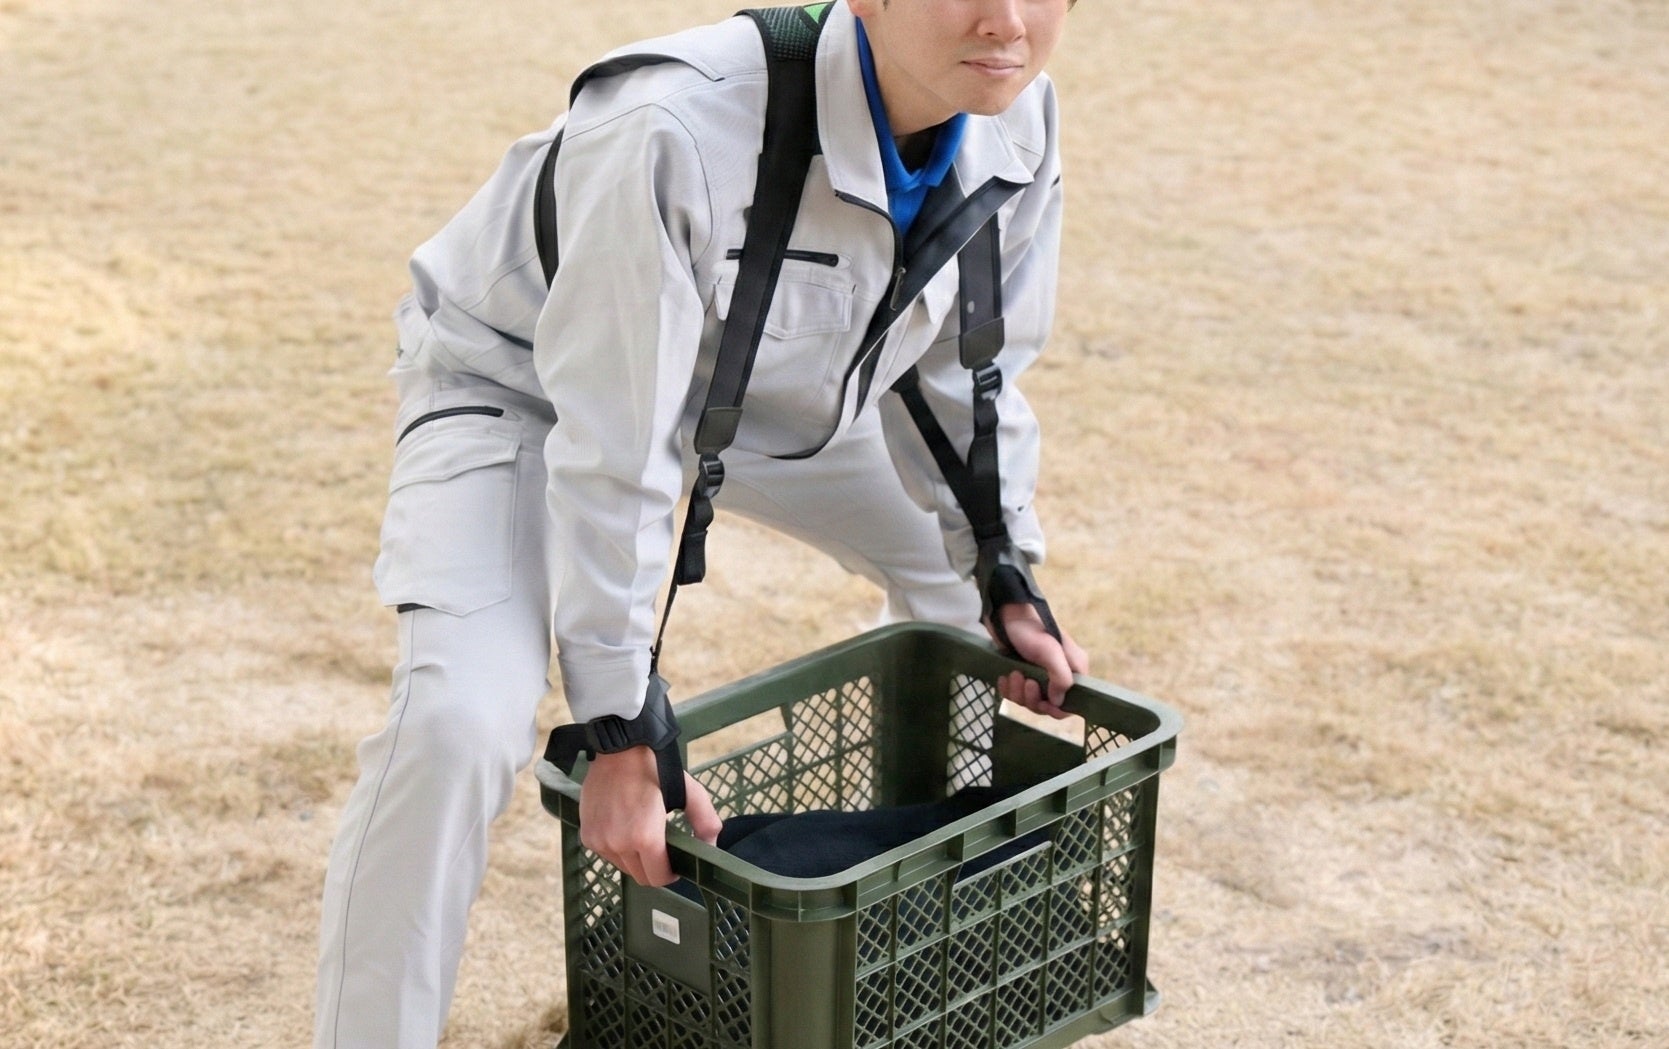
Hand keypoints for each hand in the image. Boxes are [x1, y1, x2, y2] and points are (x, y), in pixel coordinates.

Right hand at [577, 745, 722, 885]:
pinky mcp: (587, 834)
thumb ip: (705, 822)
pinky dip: (617, 848)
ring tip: (642, 834)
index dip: (671, 874)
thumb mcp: (689, 791)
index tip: (676, 864)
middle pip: (640, 875)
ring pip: (622, 866)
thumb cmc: (655, 767)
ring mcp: (599, 840)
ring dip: (635, 859)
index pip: (658, 878)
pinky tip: (625, 828)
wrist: (620, 747)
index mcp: (644, 837)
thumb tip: (710, 847)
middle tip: (662, 849)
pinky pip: (606, 854)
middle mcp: (618, 844)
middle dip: (654, 868)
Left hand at [990, 603, 1088, 719]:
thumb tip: (1059, 702)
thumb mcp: (1050, 651)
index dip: (1057, 709)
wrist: (1004, 614)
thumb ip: (1060, 677)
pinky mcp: (1021, 674)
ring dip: (1018, 692)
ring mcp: (1039, 675)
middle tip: (1025, 681)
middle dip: (1033, 698)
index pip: (1072, 701)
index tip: (1043, 703)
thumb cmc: (1030, 630)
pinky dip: (1008, 688)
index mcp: (1073, 669)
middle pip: (1048, 705)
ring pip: (1029, 700)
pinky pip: (1014, 694)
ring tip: (1013, 673)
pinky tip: (1005, 676)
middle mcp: (1059, 674)